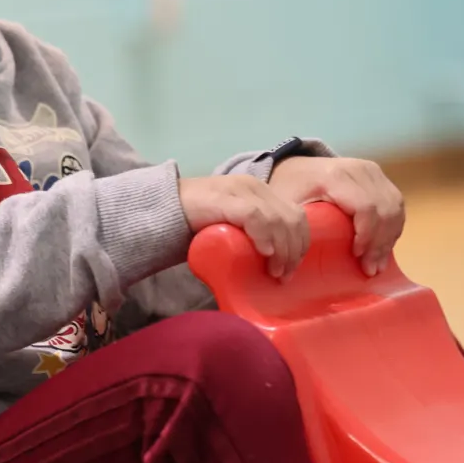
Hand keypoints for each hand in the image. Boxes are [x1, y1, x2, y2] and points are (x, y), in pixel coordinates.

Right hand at [178, 175, 309, 279]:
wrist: (162, 210)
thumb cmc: (198, 225)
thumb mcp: (234, 227)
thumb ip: (254, 235)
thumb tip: (276, 267)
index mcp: (261, 192)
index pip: (297, 215)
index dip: (301, 243)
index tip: (293, 268)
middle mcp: (255, 187)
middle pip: (293, 218)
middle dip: (294, 250)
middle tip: (284, 275)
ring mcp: (241, 190)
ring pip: (280, 219)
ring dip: (282, 250)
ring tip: (274, 272)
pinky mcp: (227, 198)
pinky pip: (256, 217)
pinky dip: (264, 237)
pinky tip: (264, 254)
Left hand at [267, 156, 405, 275]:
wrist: (298, 167)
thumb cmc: (291, 189)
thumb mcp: (287, 204)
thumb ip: (297, 226)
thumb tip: (305, 261)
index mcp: (335, 176)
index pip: (365, 207)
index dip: (367, 235)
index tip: (357, 256)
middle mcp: (359, 169)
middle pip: (384, 209)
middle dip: (380, 243)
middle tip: (370, 269)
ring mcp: (372, 171)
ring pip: (395, 207)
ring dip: (389, 238)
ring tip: (378, 263)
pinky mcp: (380, 176)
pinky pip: (397, 204)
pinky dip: (393, 227)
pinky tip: (384, 247)